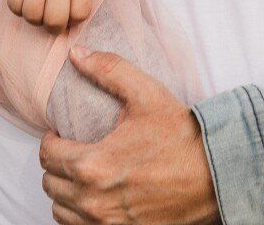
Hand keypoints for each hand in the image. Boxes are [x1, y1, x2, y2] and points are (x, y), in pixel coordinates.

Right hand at [8, 0, 94, 29]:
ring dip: (35, 18)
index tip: (70, 14)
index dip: (75, 19)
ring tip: (38, 8)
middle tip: (53, 21)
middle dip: (54, 27)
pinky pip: (14, 5)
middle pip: (54, 20)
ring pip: (32, 15)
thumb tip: (73, 18)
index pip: (80, 13)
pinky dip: (19, 8)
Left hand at [39, 46, 217, 224]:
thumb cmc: (182, 138)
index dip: (51, 139)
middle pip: (50, 183)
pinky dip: (78, 214)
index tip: (62, 134)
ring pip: (60, 210)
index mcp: (93, 165)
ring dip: (64, 191)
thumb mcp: (147, 95)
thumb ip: (109, 70)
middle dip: (56, 163)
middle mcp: (94, 200)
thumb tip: (76, 54)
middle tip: (71, 151)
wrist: (216, 178)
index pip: (47, 154)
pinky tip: (93, 197)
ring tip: (80, 175)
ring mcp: (106, 223)